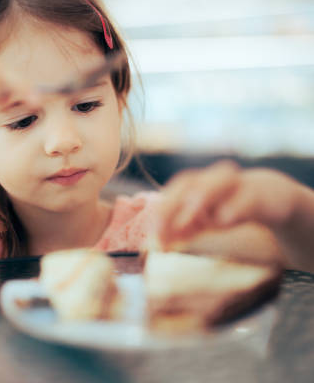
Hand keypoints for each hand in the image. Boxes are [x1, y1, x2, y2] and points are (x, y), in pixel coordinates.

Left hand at [158, 161, 300, 243]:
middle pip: (191, 183)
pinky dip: (235, 206)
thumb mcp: (204, 221)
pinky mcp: (261, 194)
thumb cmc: (228, 208)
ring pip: (219, 181)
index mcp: (197, 183)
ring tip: (189, 216)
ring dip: (202, 196)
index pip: (173, 191)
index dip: (161, 210)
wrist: (272, 197)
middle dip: (173, 204)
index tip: (151, 233)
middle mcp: (214, 179)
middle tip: (161, 228)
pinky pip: (248, 197)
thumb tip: (155, 244)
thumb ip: (182, 230)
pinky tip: (224, 220)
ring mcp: (239, 183)